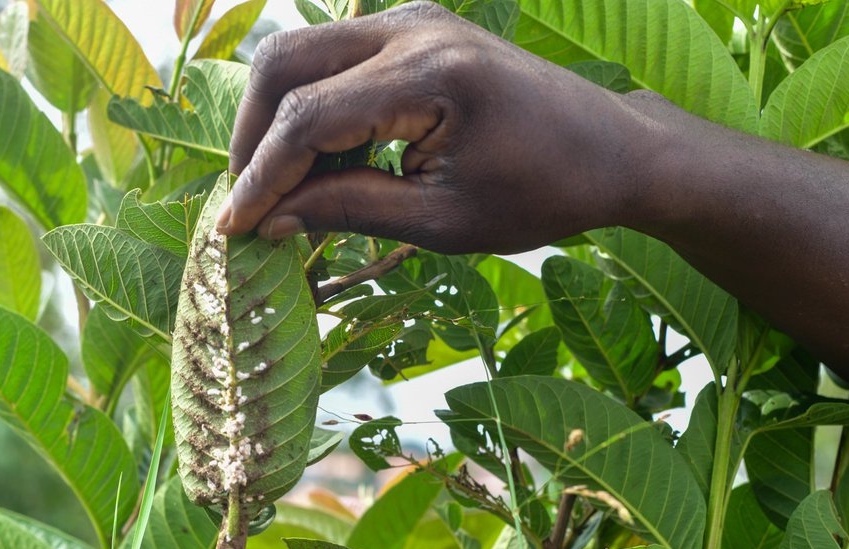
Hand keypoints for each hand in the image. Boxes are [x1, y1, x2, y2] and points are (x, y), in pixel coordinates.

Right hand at [217, 1, 652, 253]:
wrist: (612, 149)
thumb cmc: (542, 194)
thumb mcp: (443, 222)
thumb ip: (349, 211)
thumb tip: (271, 220)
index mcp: (432, 75)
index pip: (309, 118)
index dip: (261, 178)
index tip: (236, 228)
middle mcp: (414, 27)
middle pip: (285, 62)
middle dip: (252, 137)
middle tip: (249, 203)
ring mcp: (413, 18)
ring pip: (301, 52)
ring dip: (274, 119)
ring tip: (279, 187)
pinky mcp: (414, 28)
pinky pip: (333, 57)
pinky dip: (309, 106)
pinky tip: (318, 161)